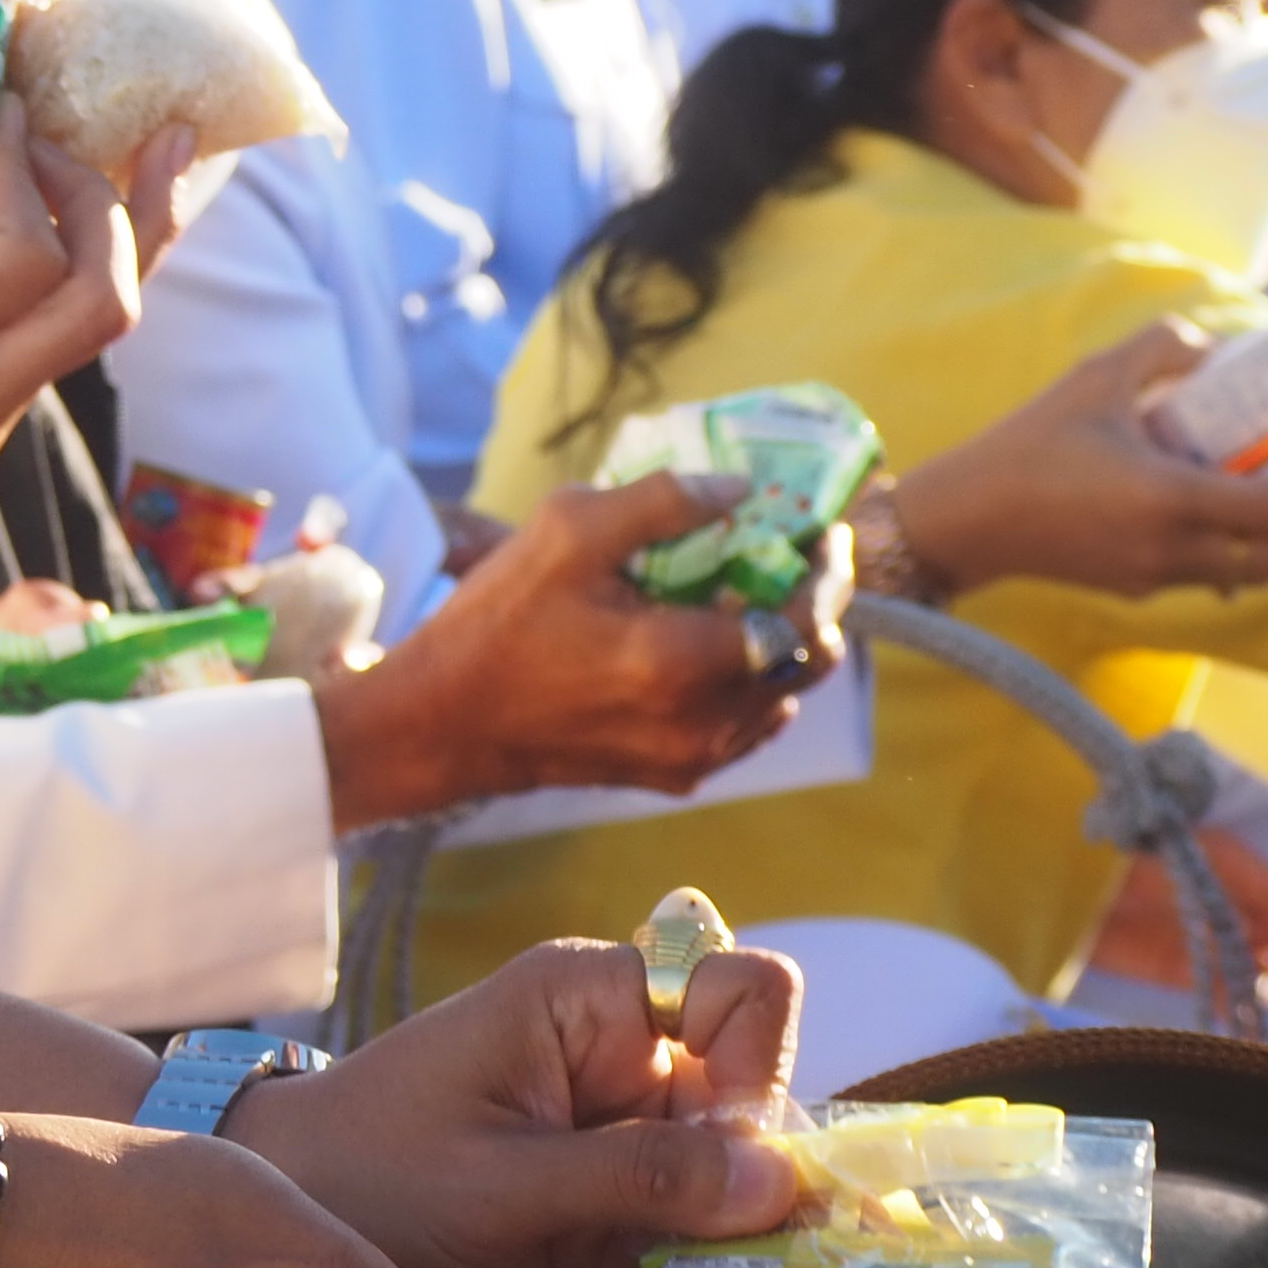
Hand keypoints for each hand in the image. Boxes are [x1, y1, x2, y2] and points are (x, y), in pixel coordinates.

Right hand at [0, 97, 151, 695]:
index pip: (22, 253)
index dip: (22, 167)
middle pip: (103, 300)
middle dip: (106, 203)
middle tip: (48, 145)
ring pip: (91, 334)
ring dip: (96, 244)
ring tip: (65, 172)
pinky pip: (45, 359)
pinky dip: (52, 288)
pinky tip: (14, 239)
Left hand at [222, 937, 804, 1267]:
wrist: (284, 1224)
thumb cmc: (368, 1180)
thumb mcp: (500, 1187)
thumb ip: (637, 1178)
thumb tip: (783, 1177)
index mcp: (589, 998)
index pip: (741, 991)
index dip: (756, 1075)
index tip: (724, 1168)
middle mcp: (617, 1046)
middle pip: (752, 1087)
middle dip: (756, 1174)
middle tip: (734, 1264)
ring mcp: (615, 1122)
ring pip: (733, 1161)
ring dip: (735, 1230)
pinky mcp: (607, 1192)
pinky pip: (691, 1216)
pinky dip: (701, 1263)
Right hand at [311, 473, 846, 830]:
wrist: (440, 725)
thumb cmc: (495, 624)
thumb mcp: (567, 533)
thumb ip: (663, 501)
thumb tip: (740, 490)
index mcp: (682, 663)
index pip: (805, 620)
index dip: (827, 571)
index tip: (822, 531)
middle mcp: (702, 723)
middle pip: (807, 662)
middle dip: (810, 603)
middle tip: (789, 556)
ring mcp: (691, 759)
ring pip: (778, 695)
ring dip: (777, 641)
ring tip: (742, 593)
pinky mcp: (673, 777)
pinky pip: (743, 725)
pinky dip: (747, 680)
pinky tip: (708, 643)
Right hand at [894, 321, 1267, 599]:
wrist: (966, 520)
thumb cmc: (1026, 446)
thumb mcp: (1094, 378)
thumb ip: (1162, 350)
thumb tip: (1213, 347)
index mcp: (1170, 500)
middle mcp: (1175, 550)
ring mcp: (1158, 576)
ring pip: (1256, 575)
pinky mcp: (1139, 585)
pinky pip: (1215, 573)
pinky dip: (1248, 549)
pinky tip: (1241, 510)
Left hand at [1087, 826, 1267, 1013]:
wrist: (1061, 877)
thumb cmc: (1136, 854)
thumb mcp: (1202, 856)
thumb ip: (1253, 885)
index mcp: (1233, 867)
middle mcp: (1224, 903)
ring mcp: (1200, 938)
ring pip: (1253, 969)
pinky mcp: (1172, 968)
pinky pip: (1217, 990)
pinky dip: (1235, 1005)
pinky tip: (1245, 1020)